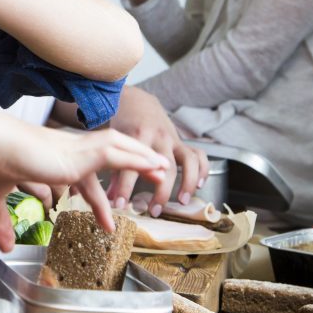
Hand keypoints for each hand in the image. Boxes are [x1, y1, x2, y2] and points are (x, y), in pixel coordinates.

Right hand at [0, 102, 170, 250]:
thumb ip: (0, 222)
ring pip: (116, 146)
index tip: (106, 218)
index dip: (94, 195)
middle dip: (129, 162)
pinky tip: (154, 165)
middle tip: (152, 174)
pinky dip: (138, 158)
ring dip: (140, 156)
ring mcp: (72, 148)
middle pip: (105, 153)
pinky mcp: (78, 153)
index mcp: (46, 154)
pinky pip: (117, 154)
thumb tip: (2, 246)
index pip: (80, 171)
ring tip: (162, 168)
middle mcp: (63, 147)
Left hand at [104, 86, 209, 215]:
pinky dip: (202, 171)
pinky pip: (199, 155)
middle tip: (153, 211)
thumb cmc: (121, 123)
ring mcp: (173, 139)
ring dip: (187, 183)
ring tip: (181, 202)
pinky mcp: (182, 141)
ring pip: (188, 162)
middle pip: (165, 168)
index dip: (125, 188)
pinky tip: (199, 186)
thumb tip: (109, 199)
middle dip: (160, 192)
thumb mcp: (113, 141)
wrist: (136, 100)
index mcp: (137, 136)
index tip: (120, 205)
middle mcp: (159, 137)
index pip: (131, 166)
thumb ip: (113, 169)